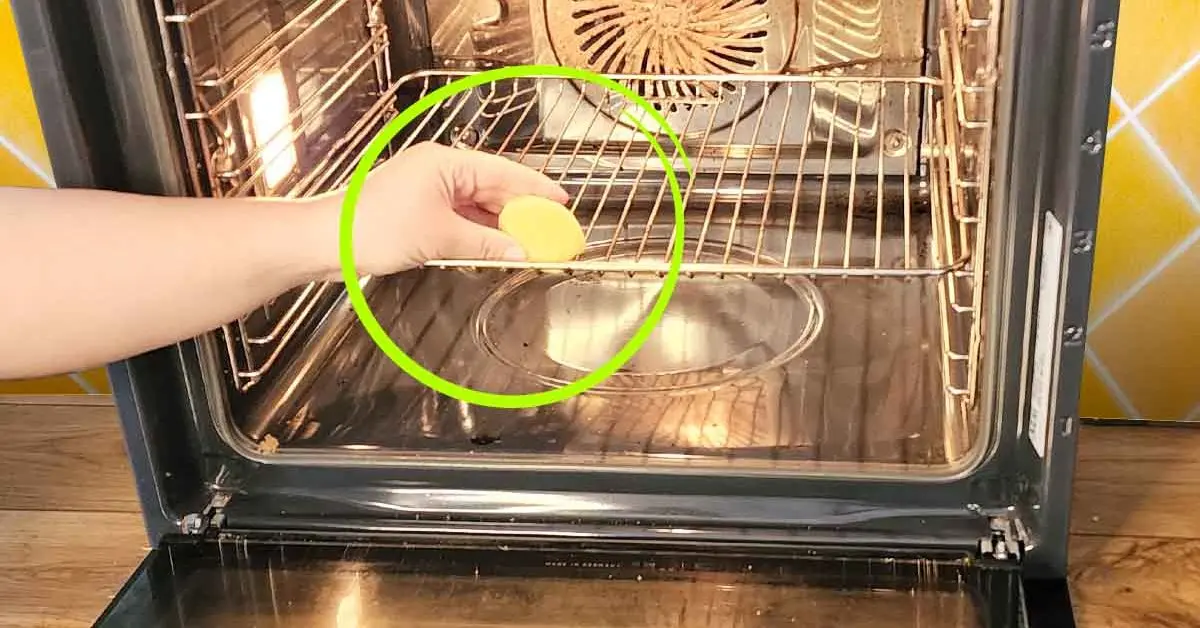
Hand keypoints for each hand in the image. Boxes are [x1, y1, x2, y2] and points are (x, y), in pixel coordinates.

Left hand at [315, 142, 569, 277]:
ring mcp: (427, 190)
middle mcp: (438, 170)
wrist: (326, 242)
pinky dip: (479, 232)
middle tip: (549, 231)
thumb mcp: (440, 238)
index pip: (504, 173)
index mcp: (446, 163)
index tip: (562, 202)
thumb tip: (519, 251)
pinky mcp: (417, 210)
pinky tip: (495, 248)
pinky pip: (460, 217)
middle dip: (522, 211)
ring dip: (501, 225)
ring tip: (528, 244)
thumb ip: (486, 244)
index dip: (536, 189)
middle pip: (493, 188)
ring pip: (477, 205)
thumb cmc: (371, 228)